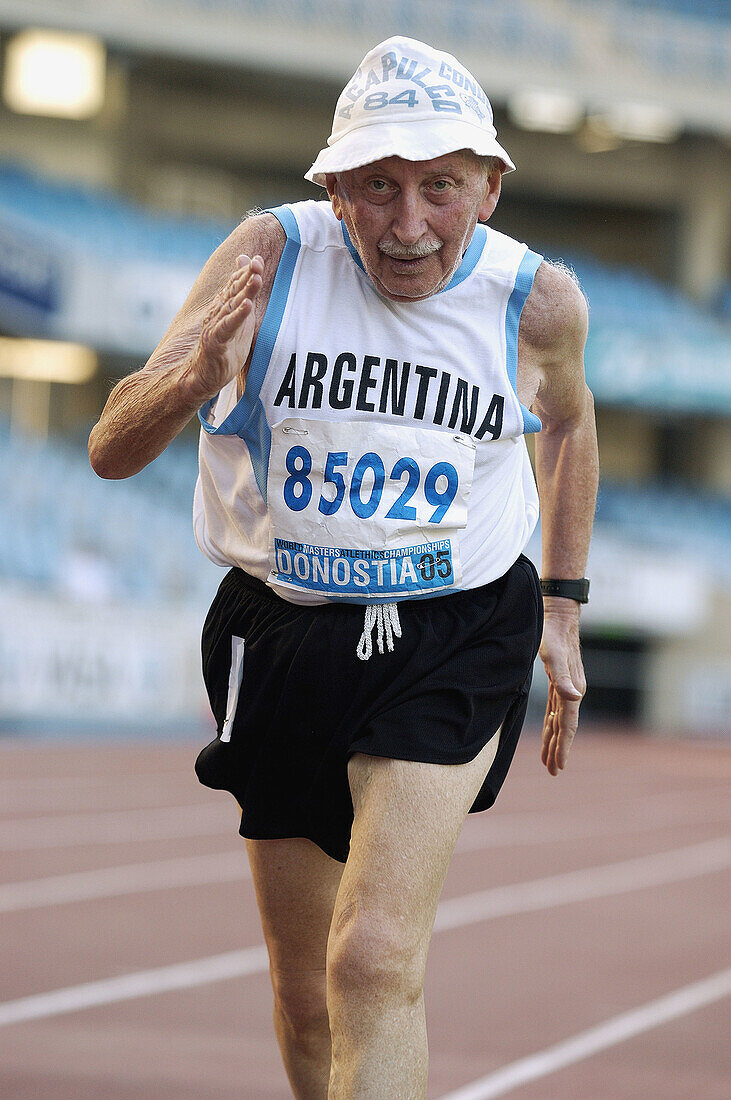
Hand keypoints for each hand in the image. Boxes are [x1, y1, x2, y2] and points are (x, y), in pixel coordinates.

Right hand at [187, 254, 263, 400]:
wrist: (201, 376)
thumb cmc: (223, 348)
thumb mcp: (237, 321)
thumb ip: (243, 298)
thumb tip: (246, 276)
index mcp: (224, 307)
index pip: (235, 285)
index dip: (246, 272)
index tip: (258, 259)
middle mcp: (218, 313)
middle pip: (234, 291)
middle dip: (246, 276)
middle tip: (258, 262)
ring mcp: (216, 326)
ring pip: (232, 306)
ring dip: (245, 291)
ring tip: (256, 278)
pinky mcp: (216, 342)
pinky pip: (228, 327)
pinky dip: (238, 316)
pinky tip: (247, 306)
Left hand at [538, 602, 585, 774]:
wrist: (559, 615)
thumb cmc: (552, 633)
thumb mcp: (553, 655)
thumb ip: (562, 677)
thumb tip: (574, 698)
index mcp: (572, 689)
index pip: (567, 724)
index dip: (563, 746)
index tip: (559, 766)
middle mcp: (573, 691)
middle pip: (564, 727)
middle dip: (558, 749)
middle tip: (552, 771)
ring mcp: (567, 686)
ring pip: (559, 719)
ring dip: (554, 739)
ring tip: (549, 760)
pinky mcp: (560, 680)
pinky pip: (555, 708)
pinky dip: (551, 722)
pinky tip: (549, 731)